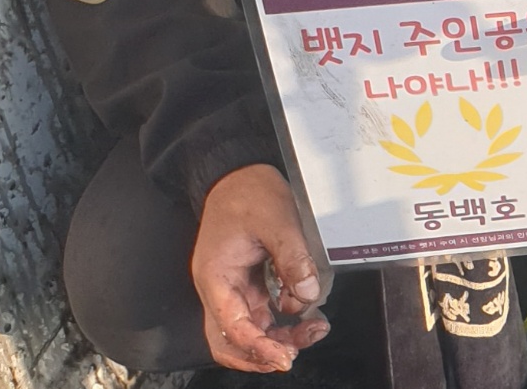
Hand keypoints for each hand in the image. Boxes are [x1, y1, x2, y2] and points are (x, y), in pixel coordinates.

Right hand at [192, 164, 330, 372]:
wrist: (239, 169)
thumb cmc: (248, 190)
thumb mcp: (276, 218)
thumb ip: (292, 257)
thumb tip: (308, 294)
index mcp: (216, 275)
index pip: (231, 327)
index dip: (258, 347)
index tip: (284, 356)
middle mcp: (219, 286)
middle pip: (232, 340)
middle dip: (264, 351)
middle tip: (296, 350)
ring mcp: (232, 285)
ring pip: (249, 328)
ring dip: (277, 336)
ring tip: (310, 329)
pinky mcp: (247, 280)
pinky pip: (261, 311)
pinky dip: (281, 317)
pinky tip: (303, 309)